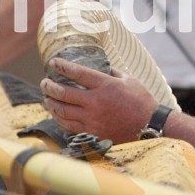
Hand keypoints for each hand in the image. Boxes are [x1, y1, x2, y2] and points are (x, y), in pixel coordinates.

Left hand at [40, 57, 157, 143]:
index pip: (77, 73)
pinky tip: (56, 113)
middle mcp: (95, 101)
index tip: (53, 63)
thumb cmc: (142, 101)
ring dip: (51, 103)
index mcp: (105, 85)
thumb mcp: (131, 80)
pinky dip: (59, 118)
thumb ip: (114, 73)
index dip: (62, 66)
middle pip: (63, 92)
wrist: (149, 126)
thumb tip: (103, 68)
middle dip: (49, 86)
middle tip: (44, 82)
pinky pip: (68, 125)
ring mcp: (92, 118)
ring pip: (62, 110)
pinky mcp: (92, 131)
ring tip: (47, 97)